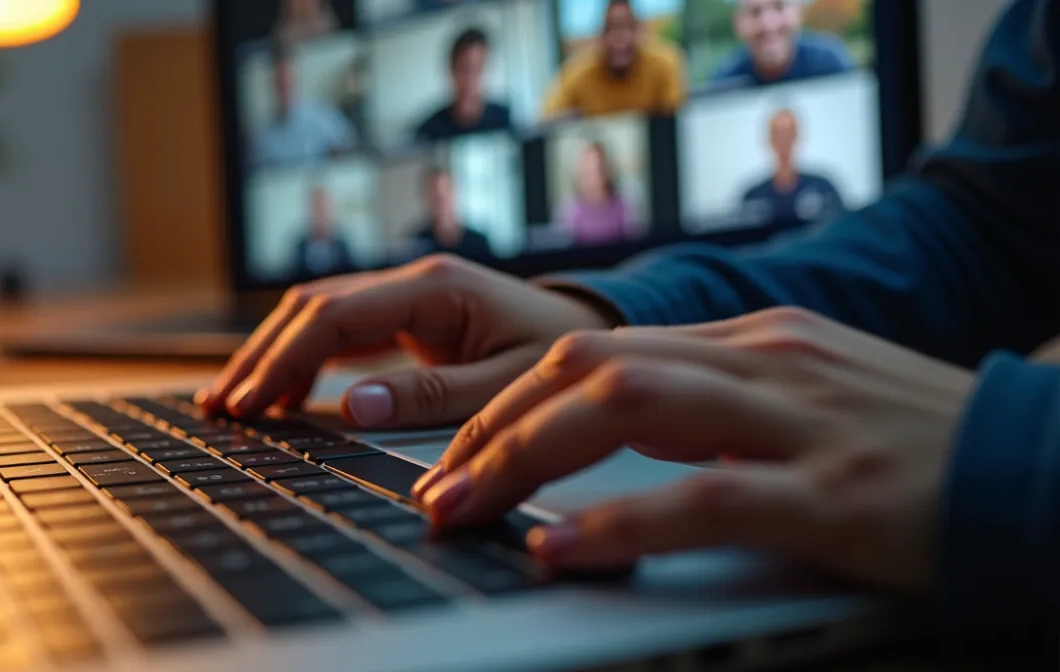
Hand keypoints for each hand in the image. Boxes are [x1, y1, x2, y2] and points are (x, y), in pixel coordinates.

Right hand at [197, 254, 614, 428]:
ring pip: (317, 315)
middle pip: (312, 308)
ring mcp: (407, 297)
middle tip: (221, 408)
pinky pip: (339, 331)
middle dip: (261, 356)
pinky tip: (278, 396)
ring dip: (272, 355)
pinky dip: (301, 360)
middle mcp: (413, 283)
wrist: (597, 338)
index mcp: (435, 289)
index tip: (251, 405)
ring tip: (231, 403)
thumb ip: (432, 396)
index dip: (284, 360)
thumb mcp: (505, 385)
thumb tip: (352, 406)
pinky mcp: (408, 318)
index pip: (335, 316)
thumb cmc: (562, 359)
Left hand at [414, 307, 976, 591]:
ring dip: (527, 458)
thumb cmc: (915, 448)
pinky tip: (561, 551)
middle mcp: (763, 359)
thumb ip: (714, 406)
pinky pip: (703, 497)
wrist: (1043, 472)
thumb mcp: (803, 404)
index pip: (596, 347)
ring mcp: (799, 419)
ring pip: (628, 406)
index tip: (455, 452)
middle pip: (589, 365)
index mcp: (751, 339)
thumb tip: (610, 431)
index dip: (509, 400)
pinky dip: (621, 522)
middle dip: (494, 425)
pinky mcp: (835, 493)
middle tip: (435, 489)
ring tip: (465, 509)